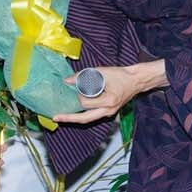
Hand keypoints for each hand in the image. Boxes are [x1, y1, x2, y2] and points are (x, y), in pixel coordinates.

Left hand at [51, 61, 166, 124]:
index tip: (68, 88)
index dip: (75, 96)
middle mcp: (108, 111)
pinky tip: (73, 111)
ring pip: (88, 119)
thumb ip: (83, 76)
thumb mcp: (102, 72)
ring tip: (61, 117)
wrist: (136, 81)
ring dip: (74, 118)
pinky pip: (92, 116)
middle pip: (85, 119)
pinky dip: (82, 114)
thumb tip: (67, 81)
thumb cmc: (122, 75)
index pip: (85, 102)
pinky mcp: (108, 112)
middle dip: (69, 119)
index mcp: (109, 101)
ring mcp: (109, 113)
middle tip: (55, 118)